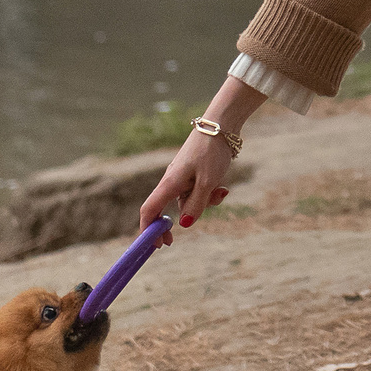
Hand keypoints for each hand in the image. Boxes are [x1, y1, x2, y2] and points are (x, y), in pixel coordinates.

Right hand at [136, 76, 268, 242]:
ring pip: (188, 201)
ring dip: (204, 203)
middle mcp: (172, 181)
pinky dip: (209, 193)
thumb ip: (197, 204)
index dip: (147, 229)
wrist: (222, 125)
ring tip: (222, 191)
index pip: (150, 210)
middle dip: (174, 223)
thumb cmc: (212, 151)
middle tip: (173, 242)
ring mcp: (183, 177)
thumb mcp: (208, 182)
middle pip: (166, 209)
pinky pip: (198, 191)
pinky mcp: (194, 173)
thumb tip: (185, 225)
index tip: (153, 246)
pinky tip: (224, 187)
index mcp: (170, 182)